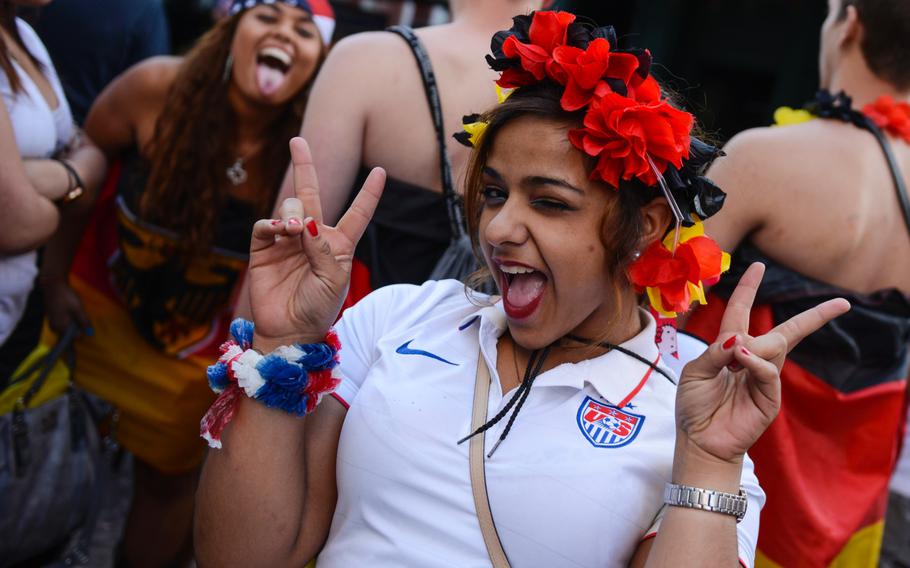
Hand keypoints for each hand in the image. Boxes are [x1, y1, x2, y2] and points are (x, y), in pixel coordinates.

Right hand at [41, 276, 91, 335]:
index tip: (85, 321)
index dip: (83, 330)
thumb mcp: (78, 308)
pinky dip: (67, 318)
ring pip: (67, 327)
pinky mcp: (51, 318)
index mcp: (62, 327)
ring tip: (73, 309)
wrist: (53, 285)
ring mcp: (52, 322)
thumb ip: (84, 321)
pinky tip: (68, 308)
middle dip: (78, 325)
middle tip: (78, 312)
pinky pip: (62, 322)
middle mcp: (55, 327)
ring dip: (73, 321)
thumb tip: (90, 332)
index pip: (76, 337)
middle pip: (71, 332)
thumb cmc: (66, 296)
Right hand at [246, 137, 384, 348]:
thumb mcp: (333, 280)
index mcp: (340, 244)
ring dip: (292, 213)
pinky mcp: (264, 250)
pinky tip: (280, 232)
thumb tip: (306, 223)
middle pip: (312, 194)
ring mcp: (287, 241)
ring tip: (293, 232)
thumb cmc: (318, 309)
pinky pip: (265, 226)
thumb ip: (324, 249)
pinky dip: (272, 224)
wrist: (289, 332)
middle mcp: (314, 237)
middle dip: (305, 167)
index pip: (358, 213)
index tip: (380, 171)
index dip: (369, 193)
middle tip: (298, 141)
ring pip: (290, 209)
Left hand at [676, 262, 849, 463]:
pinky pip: (769, 372)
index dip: (748, 289)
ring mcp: (763, 378)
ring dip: (757, 345)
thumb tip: (738, 339)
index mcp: (728, 348)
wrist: (699, 441)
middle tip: (842, 304)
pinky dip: (756, 362)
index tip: (758, 266)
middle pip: (785, 331)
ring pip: (776, 348)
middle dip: (815, 317)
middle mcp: (750, 359)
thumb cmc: (693, 407)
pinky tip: (742, 360)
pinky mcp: (769, 397)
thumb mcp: (693, 373)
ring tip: (737, 355)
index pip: (741, 312)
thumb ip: (712, 353)